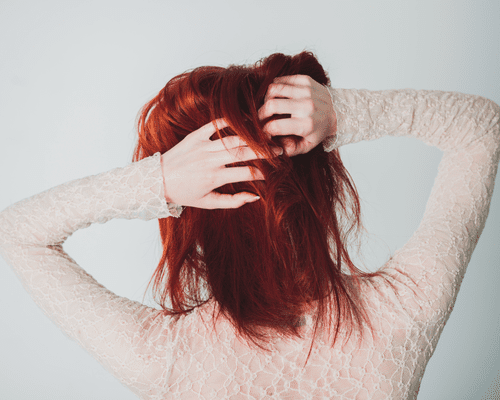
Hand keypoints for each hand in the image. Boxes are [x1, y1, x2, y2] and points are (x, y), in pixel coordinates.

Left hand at [160, 119, 282, 208]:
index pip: (247, 173)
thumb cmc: (184, 194)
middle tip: (279, 150)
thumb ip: (233, 202)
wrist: (157, 180)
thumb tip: (255, 196)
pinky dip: (231, 121)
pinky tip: (244, 121)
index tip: (270, 172)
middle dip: (265, 151)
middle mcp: (210, 160)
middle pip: (244, 152)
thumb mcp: (208, 203)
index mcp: (214, 177)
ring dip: (252, 137)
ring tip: (266, 136)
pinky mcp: (195, 136)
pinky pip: (216, 124)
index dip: (262, 172)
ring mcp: (202, 146)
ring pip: (234, 138)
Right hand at [258, 74, 336, 155]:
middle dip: (260, 113)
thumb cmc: (320, 130)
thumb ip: (291, 150)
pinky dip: (274, 88)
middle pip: (271, 105)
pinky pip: (281, 80)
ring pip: (273, 89)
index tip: (264, 131)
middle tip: (261, 118)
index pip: (275, 126)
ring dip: (266, 99)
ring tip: (269, 106)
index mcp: (306, 125)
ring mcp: (306, 91)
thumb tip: (275, 150)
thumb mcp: (308, 145)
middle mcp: (306, 106)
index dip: (264, 130)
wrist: (339, 111)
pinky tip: (277, 96)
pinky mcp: (305, 80)